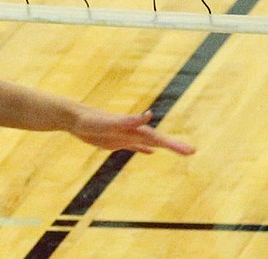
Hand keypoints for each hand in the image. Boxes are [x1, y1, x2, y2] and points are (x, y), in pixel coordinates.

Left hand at [71, 108, 196, 155]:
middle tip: (193, 151)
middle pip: (159, 140)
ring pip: (150, 143)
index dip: (175, 144)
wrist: (75, 118)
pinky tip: (150, 153)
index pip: (160, 139)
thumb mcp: (110, 122)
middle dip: (175, 146)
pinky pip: (135, 147)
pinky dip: (144, 149)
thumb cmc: (92, 120)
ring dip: (164, 147)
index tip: (191, 150)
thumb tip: (149, 115)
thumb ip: (130, 120)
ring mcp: (126, 136)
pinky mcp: (117, 141)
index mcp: (135, 129)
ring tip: (178, 151)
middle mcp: (134, 132)